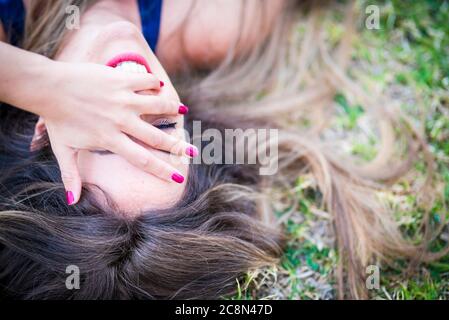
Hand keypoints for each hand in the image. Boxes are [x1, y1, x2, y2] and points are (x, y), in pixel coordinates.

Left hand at [36, 61, 194, 204]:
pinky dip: (154, 84)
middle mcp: (120, 121)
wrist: (48, 87)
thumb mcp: (64, 150)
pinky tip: (160, 87)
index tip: (177, 177)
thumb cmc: (57, 120)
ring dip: (171, 109)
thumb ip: (71, 176)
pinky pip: (145, 81)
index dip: (162, 170)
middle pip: (156, 137)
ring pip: (156, 105)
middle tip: (194, 152)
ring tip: (183, 111)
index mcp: (110, 139)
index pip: (142, 159)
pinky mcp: (120, 79)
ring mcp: (122, 99)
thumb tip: (73, 201)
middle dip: (177, 146)